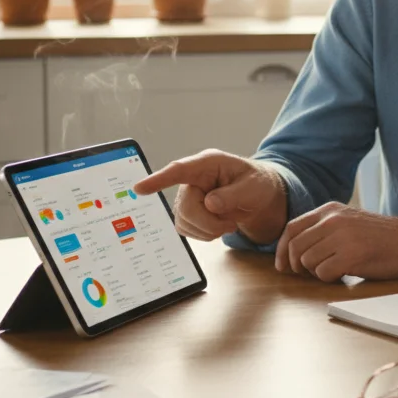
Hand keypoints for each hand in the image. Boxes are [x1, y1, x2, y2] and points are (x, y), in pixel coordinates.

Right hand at [133, 150, 287, 244]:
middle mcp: (193, 178)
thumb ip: (234, 195)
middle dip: (209, 222)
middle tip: (231, 224)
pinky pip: (186, 230)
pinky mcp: (187, 212)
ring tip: (228, 222)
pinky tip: (219, 225)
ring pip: (184, 221)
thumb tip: (210, 204)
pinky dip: (204, 234)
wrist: (258, 196)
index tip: (139, 188)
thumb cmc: (257, 184)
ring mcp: (188, 196)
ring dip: (208, 230)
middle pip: (185, 206)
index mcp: (208, 163)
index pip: (179, 170)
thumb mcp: (255, 187)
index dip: (158, 180)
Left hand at [275, 202, 397, 281]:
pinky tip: (344, 275)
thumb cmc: (382, 237)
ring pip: (307, 262)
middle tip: (307, 274)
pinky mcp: (351, 255)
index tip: (283, 266)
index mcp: (330, 210)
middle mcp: (333, 220)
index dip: (282, 250)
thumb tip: (294, 249)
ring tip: (334, 270)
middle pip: (295, 247)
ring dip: (317, 272)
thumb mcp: (349, 222)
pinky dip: (330, 279)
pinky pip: (323, 273)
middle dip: (296, 266)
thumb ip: (324, 228)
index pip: (291, 228)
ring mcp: (341, 237)